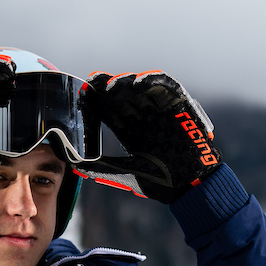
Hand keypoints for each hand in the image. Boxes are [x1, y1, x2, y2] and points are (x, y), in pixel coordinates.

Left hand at [80, 71, 220, 202]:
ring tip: (112, 87)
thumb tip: (73, 165)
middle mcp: (143, 117)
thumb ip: (100, 166)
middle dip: (106, 86)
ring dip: (125, 82)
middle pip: (121, 94)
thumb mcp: (126, 172)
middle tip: (92, 82)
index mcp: (130, 130)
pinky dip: (153, 80)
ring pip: (139, 86)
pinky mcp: (179, 105)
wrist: (191, 185)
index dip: (96, 99)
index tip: (82, 93)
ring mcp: (160, 109)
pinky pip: (165, 85)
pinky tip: (138, 83)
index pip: (109, 109)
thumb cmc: (161, 182)